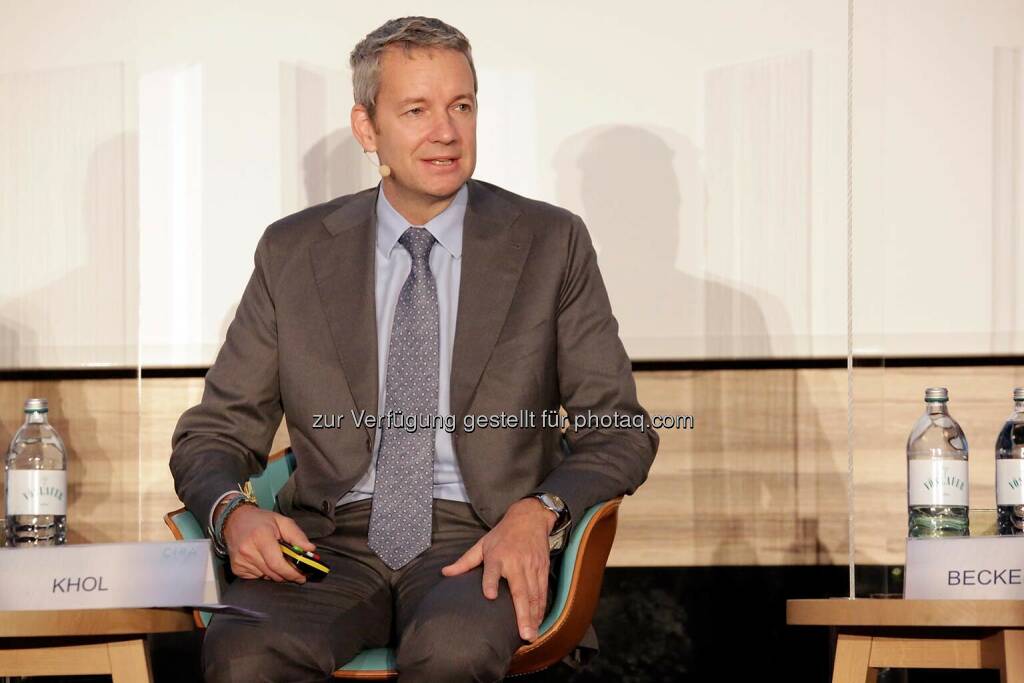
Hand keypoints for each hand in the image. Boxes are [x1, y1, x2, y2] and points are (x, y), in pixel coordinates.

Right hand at [219, 501, 315, 583]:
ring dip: (276, 573)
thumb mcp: (282, 521)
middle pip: (273, 573)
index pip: (277, 563)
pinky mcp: (236, 568)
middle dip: (287, 574)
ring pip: (266, 577)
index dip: (292, 573)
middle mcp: (248, 550)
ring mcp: (240, 561)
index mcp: (261, 537)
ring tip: (277, 560)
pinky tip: (265, 561)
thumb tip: (310, 550)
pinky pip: (256, 577)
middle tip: (296, 571)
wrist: (235, 519)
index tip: (302, 576)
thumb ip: (297, 536)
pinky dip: (265, 573)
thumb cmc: (261, 520)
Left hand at [441, 498, 555, 640]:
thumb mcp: (482, 544)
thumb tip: (445, 573)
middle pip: (520, 590)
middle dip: (523, 614)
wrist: (529, 519)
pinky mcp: (542, 568)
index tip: (490, 596)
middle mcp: (516, 563)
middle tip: (523, 634)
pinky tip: (538, 621)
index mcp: (498, 556)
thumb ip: (465, 562)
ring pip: (534, 595)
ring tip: (531, 634)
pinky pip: (543, 591)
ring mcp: (531, 566)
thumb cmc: (503, 534)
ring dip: (533, 616)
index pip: (492, 570)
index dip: (491, 582)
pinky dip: (541, 607)